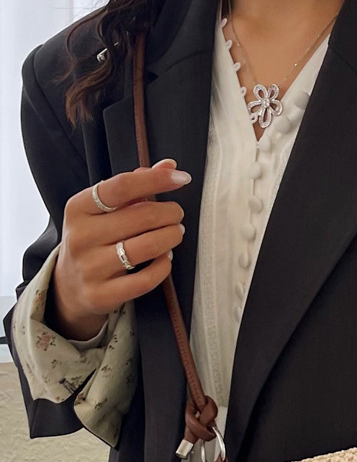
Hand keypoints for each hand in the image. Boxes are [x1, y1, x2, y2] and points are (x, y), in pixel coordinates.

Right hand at [49, 160, 190, 338]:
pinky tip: (165, 257)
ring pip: (147, 247)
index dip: (157, 180)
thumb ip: (135, 185)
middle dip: (170, 213)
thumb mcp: (103, 209)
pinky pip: (146, 279)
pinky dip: (164, 266)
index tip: (182, 179)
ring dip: (171, 236)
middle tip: (177, 215)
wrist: (69, 286)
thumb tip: (170, 166)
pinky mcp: (101, 294)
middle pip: (141, 216)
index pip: (122, 187)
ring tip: (175, 233)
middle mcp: (81, 236)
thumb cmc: (94, 238)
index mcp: (79, 208)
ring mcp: (90, 268)